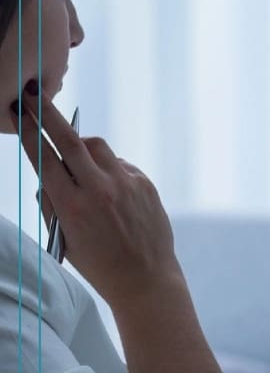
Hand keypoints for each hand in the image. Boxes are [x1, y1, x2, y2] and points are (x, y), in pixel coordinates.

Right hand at [12, 90, 178, 310]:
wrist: (146, 278)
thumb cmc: (100, 264)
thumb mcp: (65, 239)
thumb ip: (54, 204)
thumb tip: (48, 176)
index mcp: (74, 206)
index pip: (44, 159)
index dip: (29, 132)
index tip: (19, 112)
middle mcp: (101, 190)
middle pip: (71, 140)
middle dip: (48, 114)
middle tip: (34, 94)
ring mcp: (126, 184)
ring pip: (98, 147)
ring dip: (82, 146)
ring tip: (77, 161)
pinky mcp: (145, 184)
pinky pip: (120, 163)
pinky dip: (108, 168)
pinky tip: (108, 188)